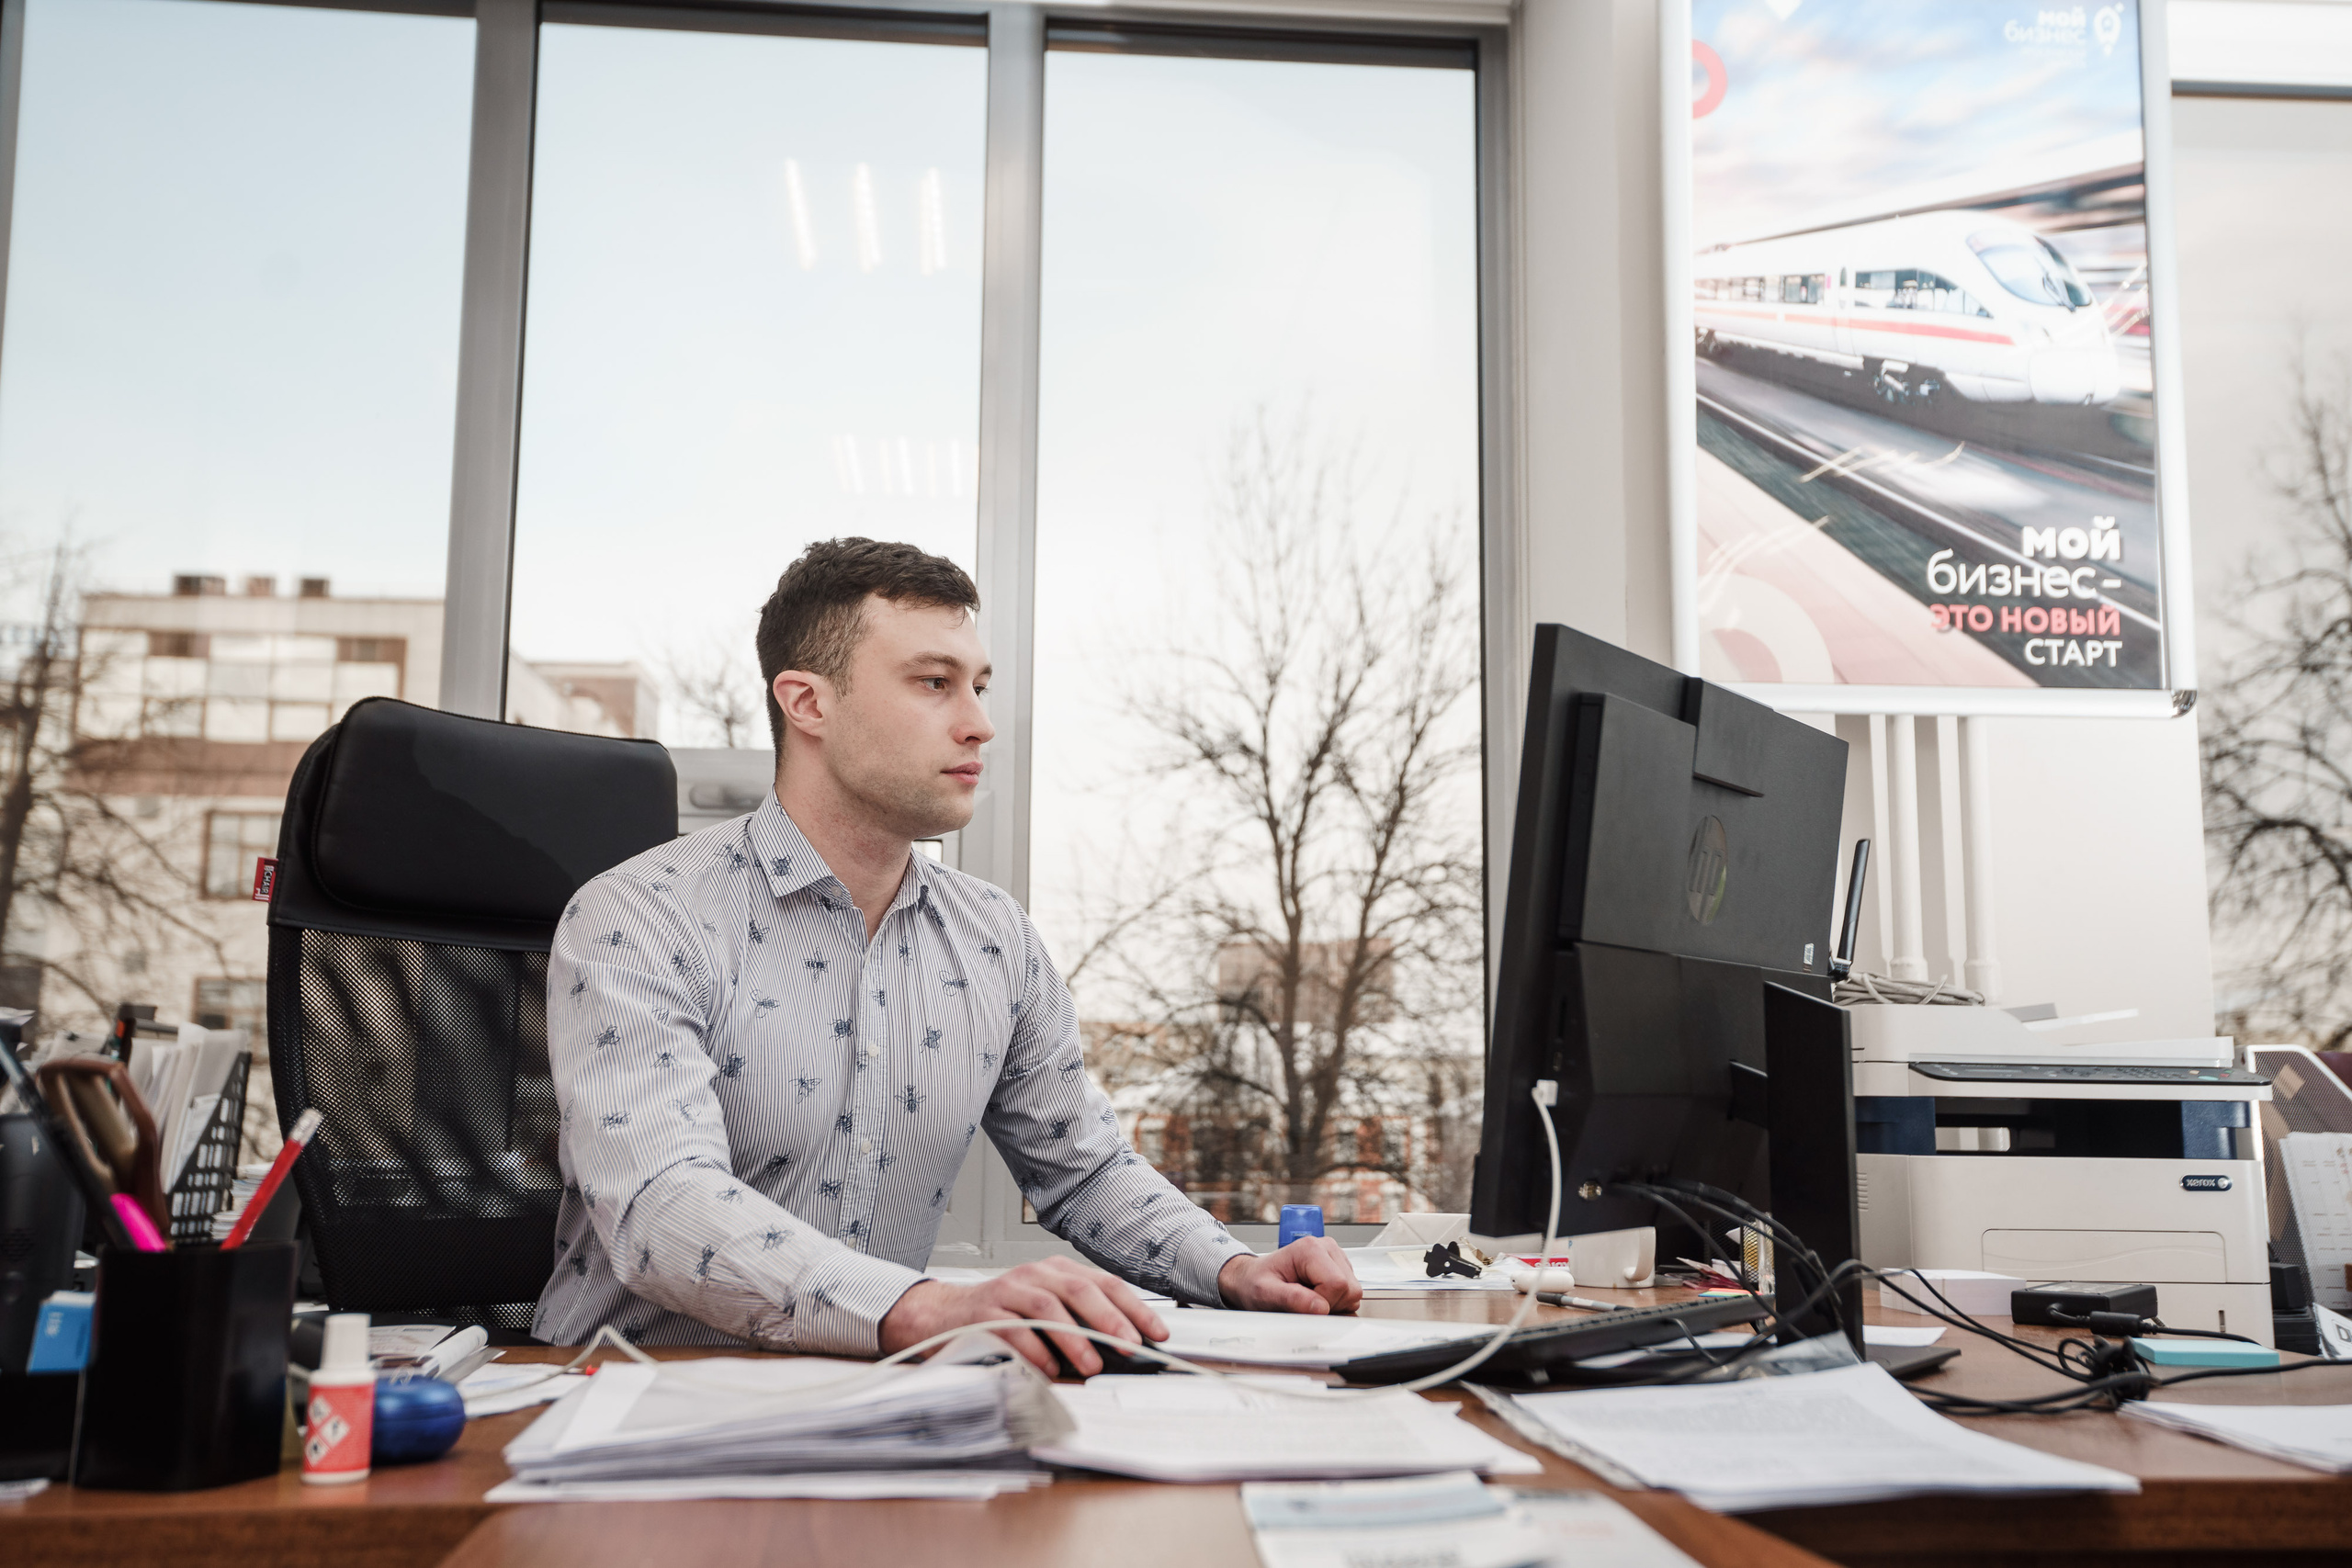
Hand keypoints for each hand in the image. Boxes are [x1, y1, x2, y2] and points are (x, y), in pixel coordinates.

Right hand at [878, 1256, 1166, 1376]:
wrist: (943, 1315)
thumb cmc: (1003, 1317)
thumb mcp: (1046, 1314)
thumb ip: (1080, 1325)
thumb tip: (1122, 1352)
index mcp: (1057, 1272)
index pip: (1105, 1283)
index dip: (1134, 1308)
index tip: (1156, 1333)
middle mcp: (1035, 1275)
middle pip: (1080, 1289)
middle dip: (1109, 1319)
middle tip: (1129, 1346)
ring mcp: (1008, 1291)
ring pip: (1048, 1307)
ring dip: (1074, 1337)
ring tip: (1092, 1363)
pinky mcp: (984, 1313)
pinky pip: (1013, 1328)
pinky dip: (1034, 1350)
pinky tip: (1048, 1369)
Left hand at [1218, 1237, 1361, 1314]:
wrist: (1251, 1278)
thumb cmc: (1256, 1283)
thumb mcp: (1265, 1293)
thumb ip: (1292, 1300)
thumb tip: (1320, 1307)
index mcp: (1310, 1249)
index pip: (1337, 1284)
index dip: (1323, 1303)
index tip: (1302, 1304)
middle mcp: (1326, 1247)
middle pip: (1351, 1289)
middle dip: (1331, 1305)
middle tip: (1305, 1303)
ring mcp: (1335, 1257)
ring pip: (1353, 1292)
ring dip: (1334, 1304)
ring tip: (1308, 1298)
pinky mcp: (1340, 1267)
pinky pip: (1350, 1294)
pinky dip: (1336, 1302)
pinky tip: (1316, 1296)